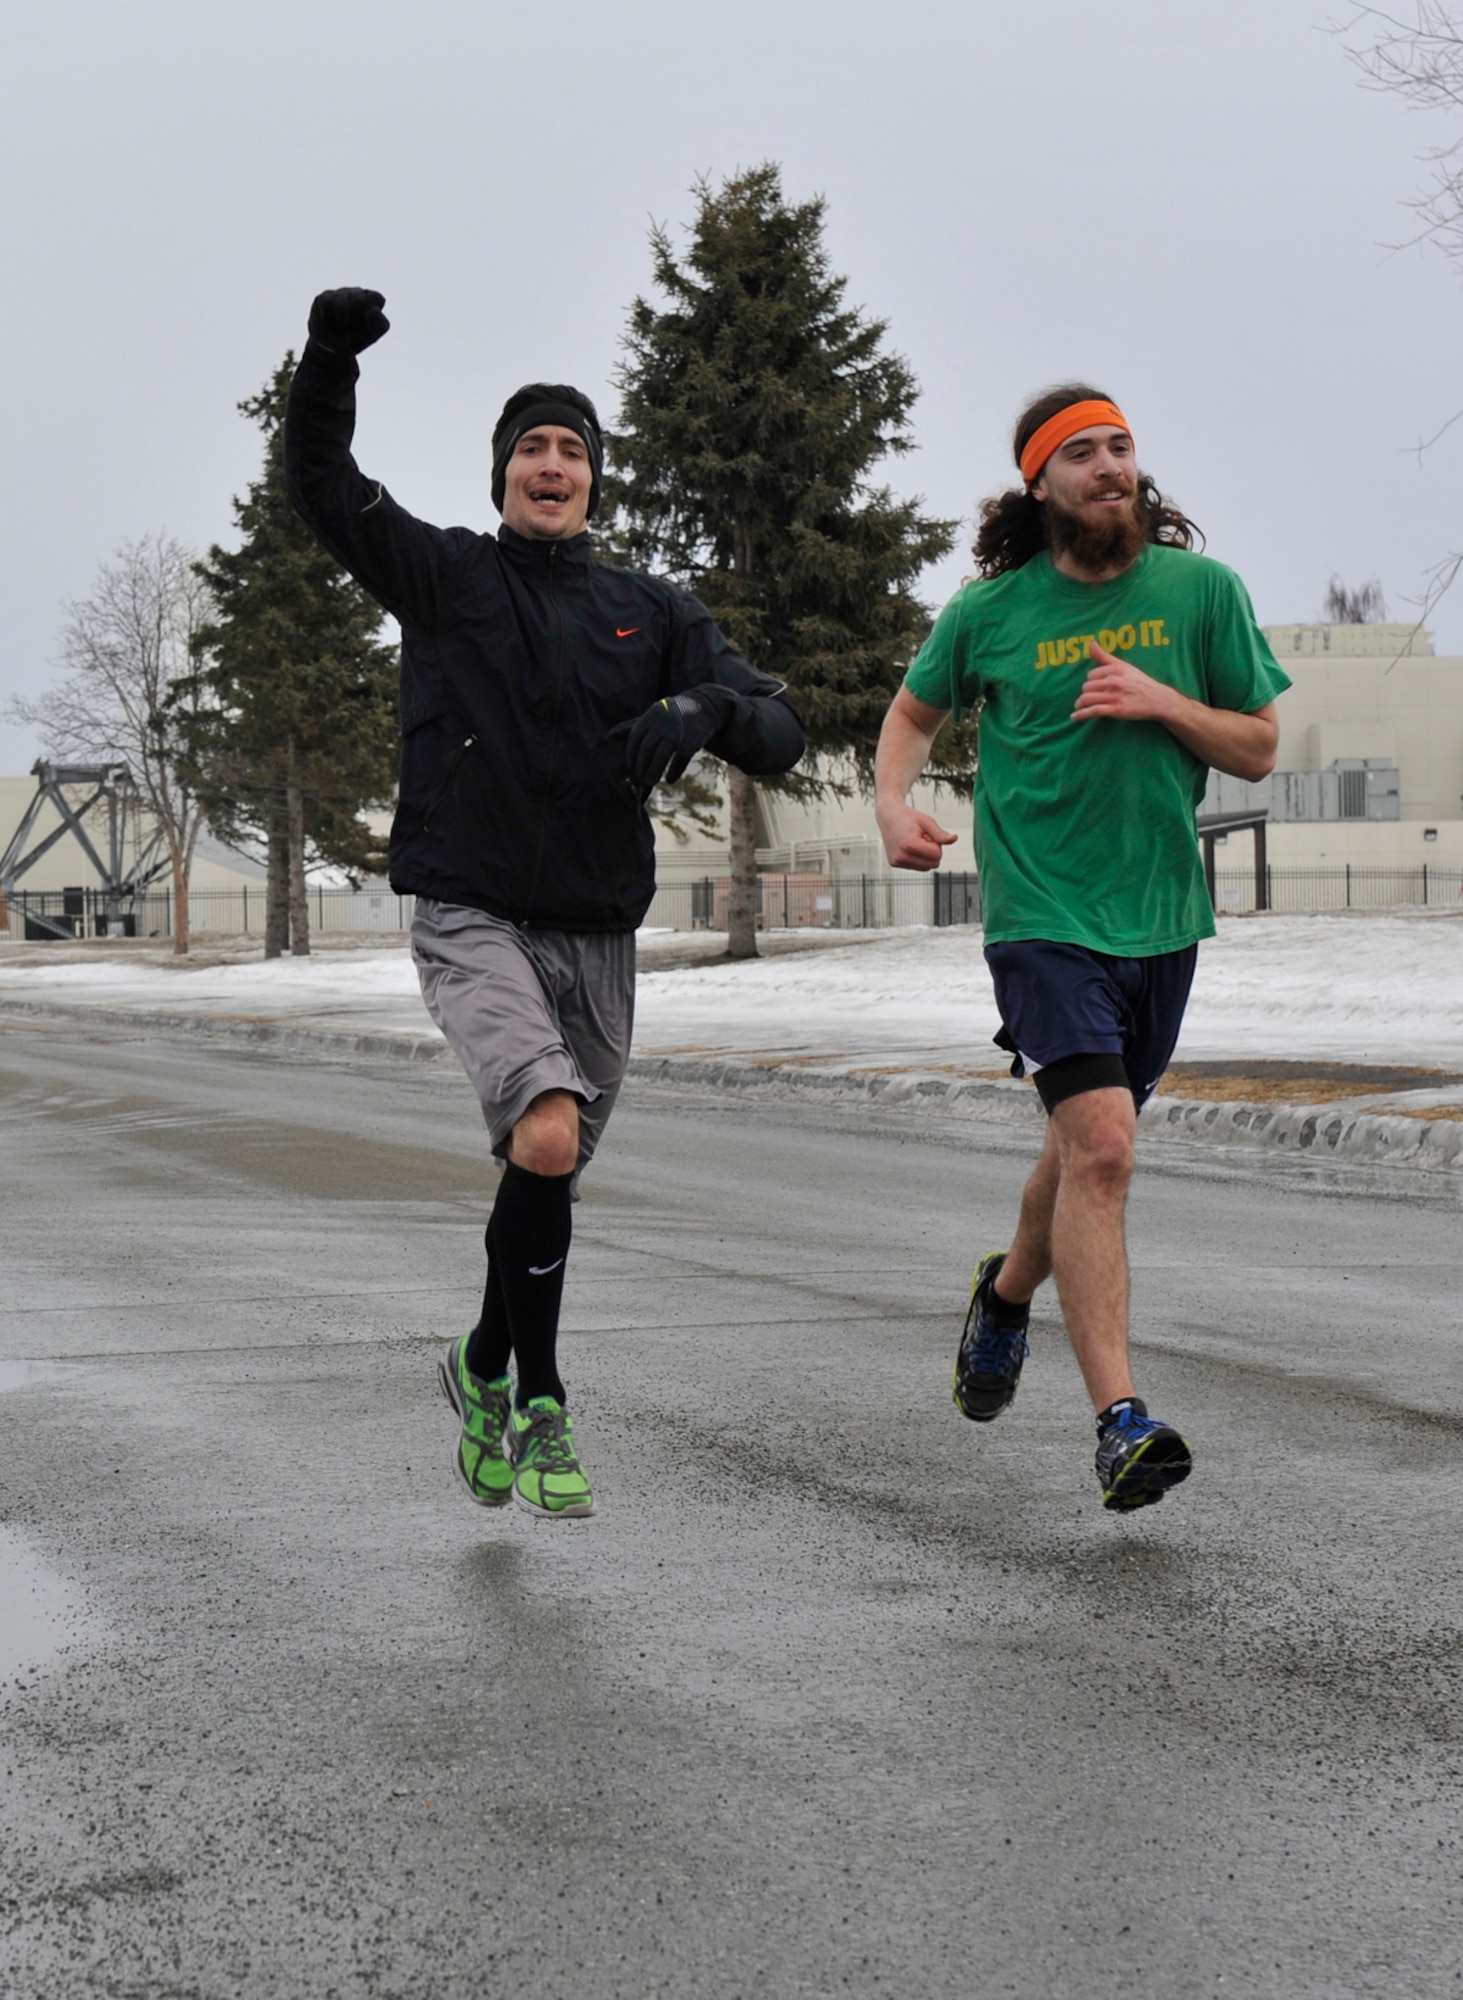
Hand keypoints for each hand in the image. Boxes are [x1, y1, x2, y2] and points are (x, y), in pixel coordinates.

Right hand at [307, 288, 390, 355]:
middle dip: (355, 318)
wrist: (330, 351)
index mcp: (371, 302)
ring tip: (339, 327)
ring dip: (341, 321)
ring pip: (342, 303)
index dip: (371, 313)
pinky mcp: (325, 297)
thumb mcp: (371, 338)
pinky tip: (328, 321)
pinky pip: (327, 304)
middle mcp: (357, 294)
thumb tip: (374, 310)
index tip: (367, 325)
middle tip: (351, 328)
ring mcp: (340, 293)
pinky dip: (328, 318)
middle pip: (359, 299)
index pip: (376, 297)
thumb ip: (380, 325)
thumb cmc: (353, 341)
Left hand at [616, 686, 732, 790]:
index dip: (631, 754)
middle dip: (641, 766)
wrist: (704, 708)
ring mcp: (677, 733)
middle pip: (647, 749)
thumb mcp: (651, 717)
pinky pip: (679, 761)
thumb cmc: (671, 716)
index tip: (631, 765)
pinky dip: (673, 772)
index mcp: (651, 717)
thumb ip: (631, 727)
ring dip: (653, 772)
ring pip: (661, 756)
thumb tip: (608, 736)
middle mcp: (662, 723)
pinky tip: (669, 780)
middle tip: (640, 777)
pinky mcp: (690, 743)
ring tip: (650, 781)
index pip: (635, 738)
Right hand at [876, 797, 957, 871]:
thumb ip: (941, 834)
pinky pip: (917, 867)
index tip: (926, 834)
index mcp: (910, 845)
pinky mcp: (894, 864)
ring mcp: (897, 862)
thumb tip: (955, 839)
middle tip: (922, 838)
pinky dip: (917, 858)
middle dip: (932, 851)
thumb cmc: (909, 817)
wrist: (888, 816)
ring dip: (925, 856)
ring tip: (915, 842)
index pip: (937, 854)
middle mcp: (901, 856)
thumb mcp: (927, 821)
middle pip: (934, 864)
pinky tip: (909, 847)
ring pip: (926, 868)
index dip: (936, 843)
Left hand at [1071, 642, 1177, 723]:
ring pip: (1087, 698)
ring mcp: (1114, 696)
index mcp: (1115, 669)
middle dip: (1086, 693)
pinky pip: (1093, 711)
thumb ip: (1105, 656)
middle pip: (1086, 687)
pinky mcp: (1116, 709)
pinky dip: (1081, 715)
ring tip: (1079, 707)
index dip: (1091, 682)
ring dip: (1080, 704)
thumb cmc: (1140, 682)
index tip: (1094, 687)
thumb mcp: (1125, 666)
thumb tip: (1091, 643)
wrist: (1158, 700)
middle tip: (1089, 697)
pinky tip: (1074, 717)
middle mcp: (1114, 681)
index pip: (1090, 675)